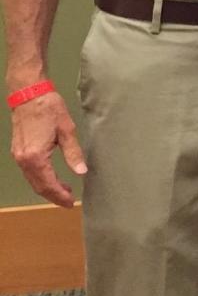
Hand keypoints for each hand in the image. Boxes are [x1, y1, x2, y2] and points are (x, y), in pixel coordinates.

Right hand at [10, 89, 86, 207]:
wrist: (29, 93)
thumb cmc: (48, 108)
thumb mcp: (66, 130)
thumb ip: (73, 153)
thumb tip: (81, 172)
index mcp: (36, 157)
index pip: (48, 184)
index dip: (60, 196)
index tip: (71, 203)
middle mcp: (24, 159)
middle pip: (38, 186)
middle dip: (54, 195)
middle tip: (69, 201)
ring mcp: (19, 155)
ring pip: (32, 180)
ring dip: (47, 188)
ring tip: (64, 190)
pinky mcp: (18, 150)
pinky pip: (29, 172)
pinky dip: (40, 178)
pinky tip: (52, 176)